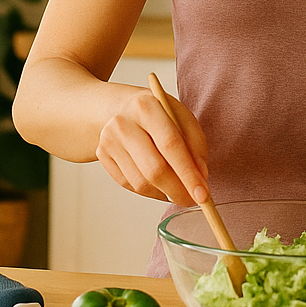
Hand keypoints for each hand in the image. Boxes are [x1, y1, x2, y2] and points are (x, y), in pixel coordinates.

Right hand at [95, 87, 209, 205]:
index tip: (202, 194)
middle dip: (177, 190)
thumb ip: (195, 146)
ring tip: (179, 192)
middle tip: (193, 200)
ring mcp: (108, 141)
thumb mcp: (182, 118)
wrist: (122, 108)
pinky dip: (150, 192)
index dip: (188, 173)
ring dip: (165, 193)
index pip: (170, 144)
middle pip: (154, 168)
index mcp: (146, 106)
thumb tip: (200, 178)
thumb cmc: (158, 114)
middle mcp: (122, 123)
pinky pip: (130, 185)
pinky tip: (161, 187)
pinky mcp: (103, 156)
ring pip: (141, 182)